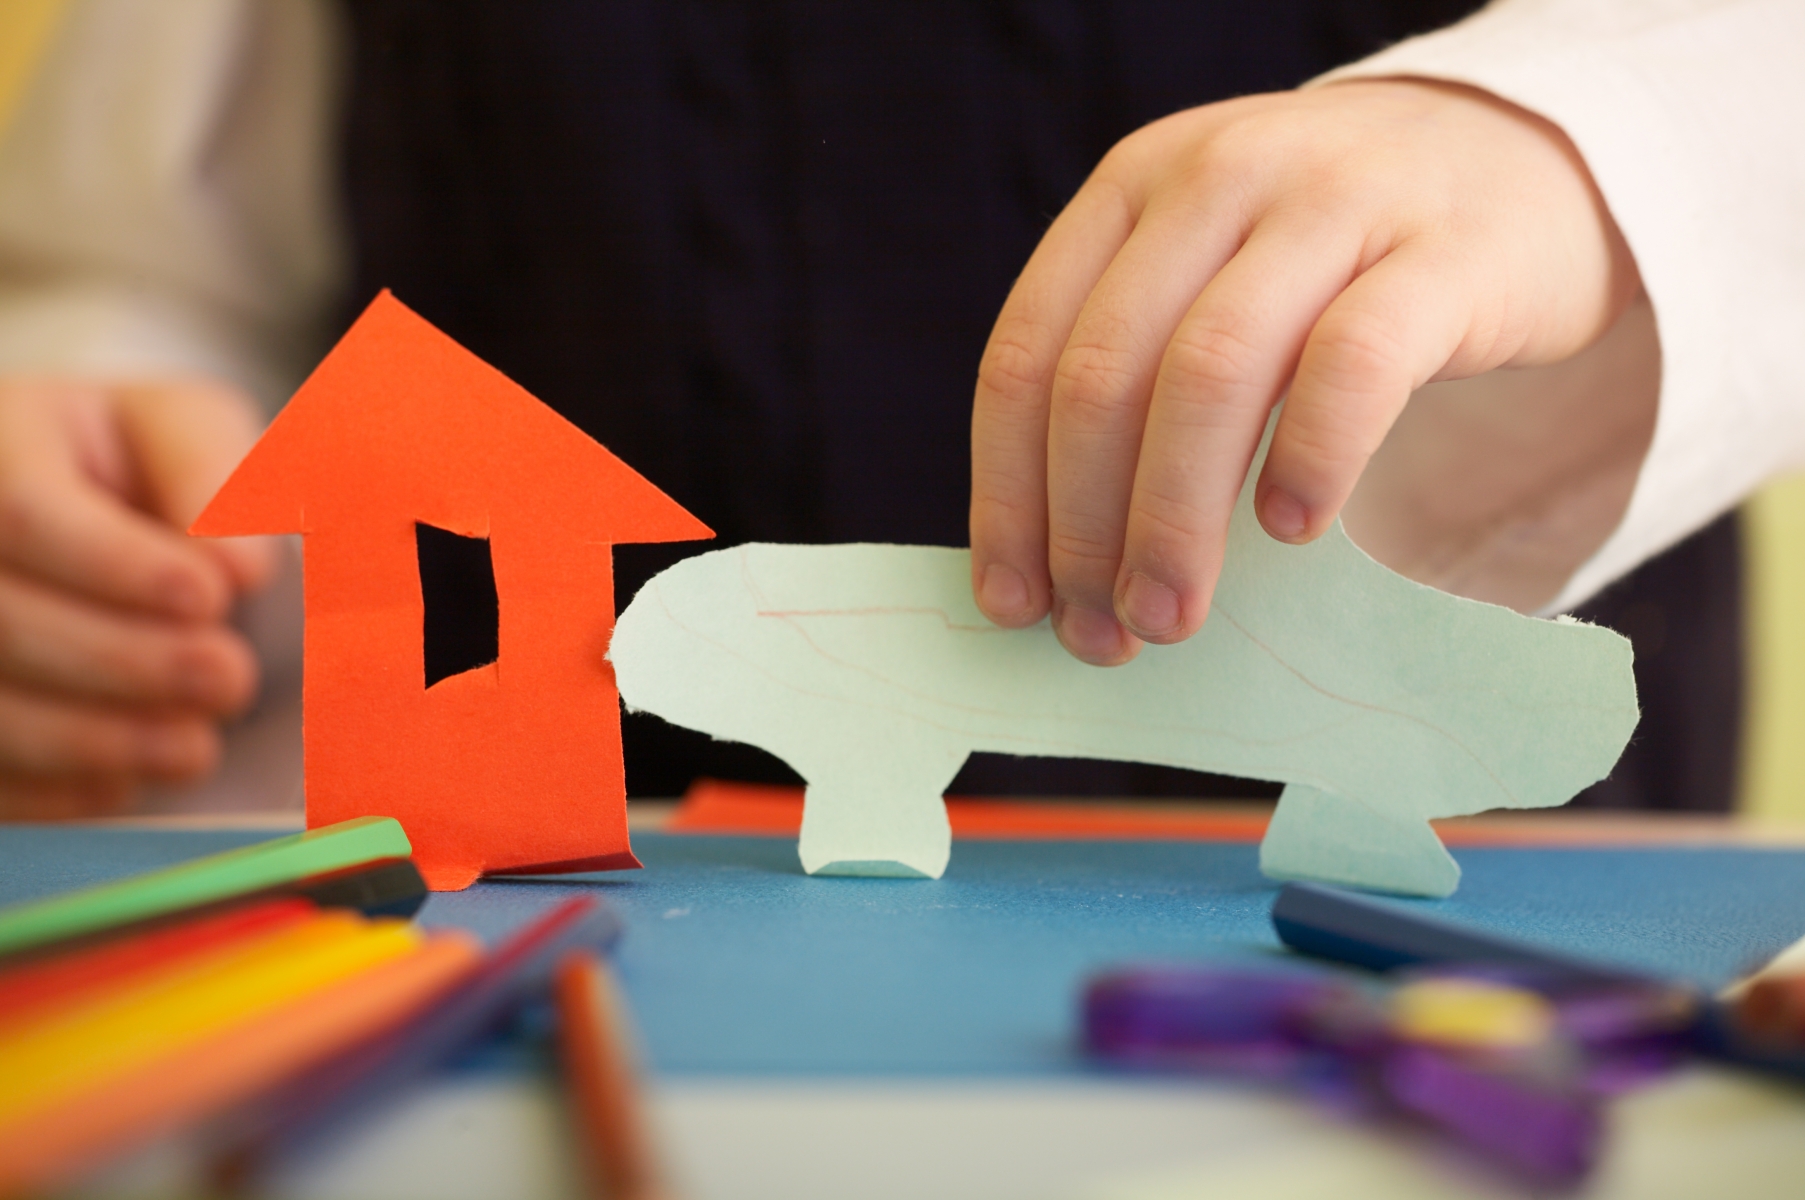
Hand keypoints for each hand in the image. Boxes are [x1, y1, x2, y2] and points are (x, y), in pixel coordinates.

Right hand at [0, 379, 273, 815]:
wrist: (76, 508)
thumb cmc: (136, 462)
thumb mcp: (181, 432)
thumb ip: (211, 473)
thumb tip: (241, 564)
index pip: (23, 513)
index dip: (118, 566)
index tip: (215, 599)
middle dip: (124, 662)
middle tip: (231, 682)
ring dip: (92, 739)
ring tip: (196, 749)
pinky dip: (46, 789)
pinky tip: (123, 785)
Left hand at [969, 80, 1641, 663]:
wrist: (1520, 163)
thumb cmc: (1334, 262)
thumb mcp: (1213, 276)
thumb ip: (1137, 376)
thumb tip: (1056, 570)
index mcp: (1132, 188)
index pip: (1027, 354)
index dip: (1008, 494)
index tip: (1012, 602)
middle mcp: (1215, 179)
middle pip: (1104, 375)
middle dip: (1083, 527)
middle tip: (1098, 634)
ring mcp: (1330, 202)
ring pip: (1209, 374)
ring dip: (1172, 519)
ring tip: (1170, 615)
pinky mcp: (1442, 252)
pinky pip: (1354, 363)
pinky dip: (1308, 456)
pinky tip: (1291, 527)